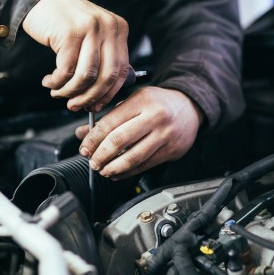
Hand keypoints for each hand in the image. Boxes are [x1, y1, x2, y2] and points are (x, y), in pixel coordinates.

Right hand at [22, 0, 129, 111]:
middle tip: (74, 105)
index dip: (108, 94)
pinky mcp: (70, 33)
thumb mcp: (91, 36)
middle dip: (89, 97)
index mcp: (119, 29)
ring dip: (70, 91)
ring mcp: (90, 28)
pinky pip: (66, 70)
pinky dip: (56, 82)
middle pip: (107, 76)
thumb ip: (102, 59)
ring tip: (57, 93)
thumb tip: (102, 96)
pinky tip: (49, 81)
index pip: (122, 71)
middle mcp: (109, 26)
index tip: (95, 105)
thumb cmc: (64, 23)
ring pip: (86, 76)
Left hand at [75, 87, 203, 178]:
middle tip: (92, 161)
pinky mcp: (171, 150)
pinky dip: (128, 173)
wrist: (190, 108)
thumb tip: (83, 133)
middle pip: (120, 141)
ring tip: (103, 170)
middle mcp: (155, 117)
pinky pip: (145, 165)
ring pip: (133, 157)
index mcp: (142, 101)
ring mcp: (165, 135)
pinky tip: (117, 173)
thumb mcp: (134, 101)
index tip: (84, 148)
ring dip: (113, 167)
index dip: (93, 139)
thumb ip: (110, 117)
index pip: (110, 122)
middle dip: (101, 155)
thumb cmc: (158, 103)